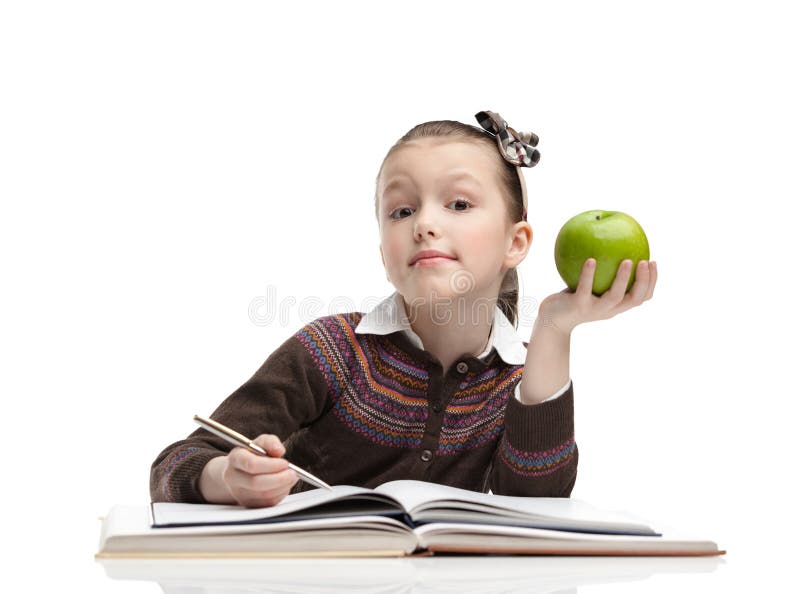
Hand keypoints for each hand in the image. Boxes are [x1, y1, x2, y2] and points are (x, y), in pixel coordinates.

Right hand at [220, 434, 299, 507]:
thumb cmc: (254, 454)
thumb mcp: (261, 442)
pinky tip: (285, 485)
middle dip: (279, 478)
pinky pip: (268, 502)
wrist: (243, 470)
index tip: (285, 462)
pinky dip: (281, 493)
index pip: (251, 464)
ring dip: (283, 486)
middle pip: (256, 482)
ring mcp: (239, 493)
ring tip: (292, 476)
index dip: (271, 465)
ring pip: (264, 495)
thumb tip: (279, 450)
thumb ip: (270, 442)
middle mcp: (233, 478)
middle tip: (293, 472)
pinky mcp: (249, 504)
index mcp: (235, 459)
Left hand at [538, 259, 656, 334]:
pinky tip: (591, 259)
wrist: (551, 321)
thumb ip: (601, 274)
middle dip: (644, 281)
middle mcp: (609, 310)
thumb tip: (609, 244)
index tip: (653, 261)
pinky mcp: (578, 306)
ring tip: (627, 261)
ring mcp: (594, 310)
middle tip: (646, 261)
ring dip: (623, 278)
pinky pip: (585, 289)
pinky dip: (589, 274)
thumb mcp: (590, 288)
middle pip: (635, 299)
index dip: (651, 281)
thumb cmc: (572, 300)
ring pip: (614, 296)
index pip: (642, 297)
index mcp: (616, 306)